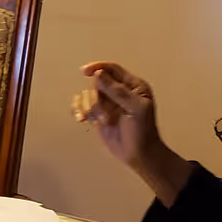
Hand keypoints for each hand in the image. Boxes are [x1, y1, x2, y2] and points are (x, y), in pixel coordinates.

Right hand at [72, 62, 192, 204]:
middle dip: (96, 98)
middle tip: (104, 115)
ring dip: (90, 108)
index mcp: (133, 86)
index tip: (85, 72)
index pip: (112, 69)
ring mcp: (108, 103)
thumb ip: (118, 91)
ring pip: (88, 95)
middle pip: (97, 83)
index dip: (98, 68)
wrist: (138, 154)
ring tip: (101, 121)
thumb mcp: (135, 108)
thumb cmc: (142, 131)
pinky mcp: (98, 114)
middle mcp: (119, 92)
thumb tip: (99, 74)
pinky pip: (82, 105)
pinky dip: (79, 110)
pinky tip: (82, 119)